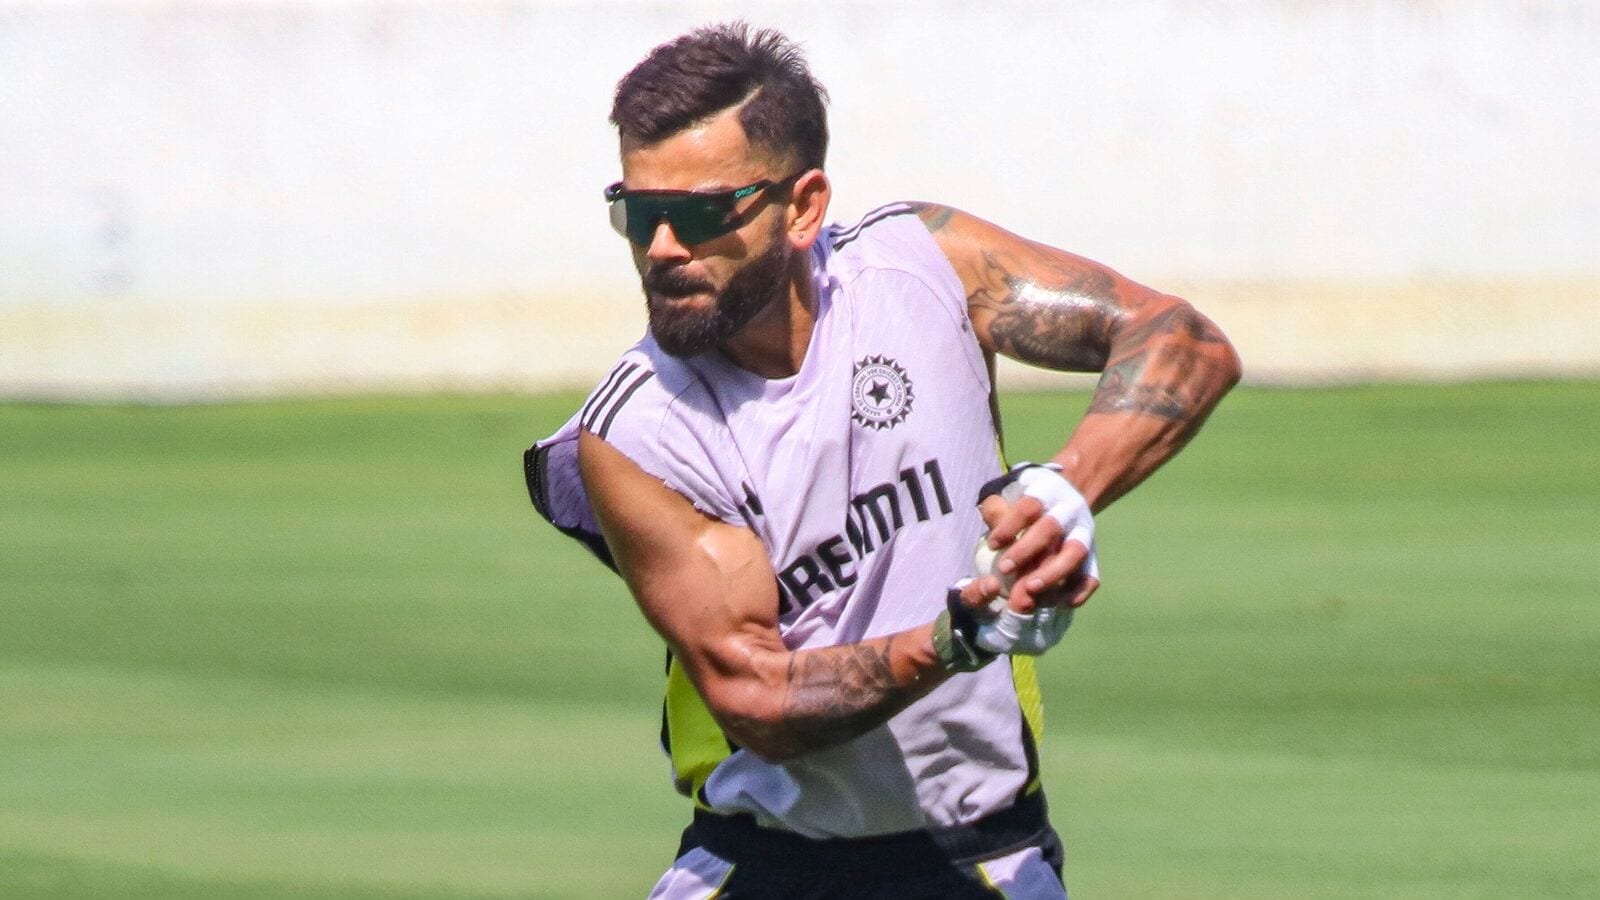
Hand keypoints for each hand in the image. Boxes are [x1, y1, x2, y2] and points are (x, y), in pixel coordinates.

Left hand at [972, 464, 1100, 613]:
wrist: (1064, 500)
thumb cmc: (1024, 502)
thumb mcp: (1007, 495)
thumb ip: (996, 511)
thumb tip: (997, 540)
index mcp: (1048, 489)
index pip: (1029, 505)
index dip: (1010, 525)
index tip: (992, 545)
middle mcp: (1070, 508)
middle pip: (1052, 527)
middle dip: (1026, 550)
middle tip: (1004, 569)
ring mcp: (1085, 532)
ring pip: (1076, 552)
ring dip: (1052, 573)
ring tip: (1030, 590)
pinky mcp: (1093, 555)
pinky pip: (1092, 575)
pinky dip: (1079, 591)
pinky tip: (1060, 602)